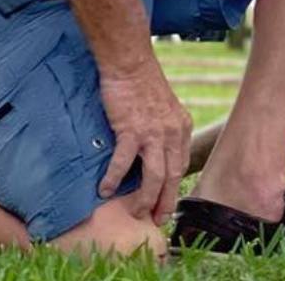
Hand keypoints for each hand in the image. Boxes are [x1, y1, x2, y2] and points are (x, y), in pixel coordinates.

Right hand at [97, 60, 193, 225]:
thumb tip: (156, 152)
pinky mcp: (131, 130)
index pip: (180, 166)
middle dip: (164, 202)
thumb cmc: (142, 84)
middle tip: (155, 220)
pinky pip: (123, 163)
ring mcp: (153, 132)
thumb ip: (164, 130)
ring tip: (134, 212)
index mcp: (181, 127)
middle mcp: (172, 133)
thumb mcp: (164, 109)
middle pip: (172, 177)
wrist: (130, 64)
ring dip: (144, 199)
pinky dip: (114, 179)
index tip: (166, 205)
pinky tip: (104, 190)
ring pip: (154, 176)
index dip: (173, 188)